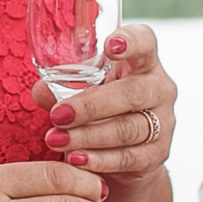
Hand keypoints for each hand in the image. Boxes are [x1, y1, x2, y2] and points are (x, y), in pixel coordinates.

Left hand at [32, 24, 176, 183]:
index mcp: (142, 61)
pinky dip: (99, 159)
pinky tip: (75, 160)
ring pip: (128, 129)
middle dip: (91, 106)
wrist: (124, 152)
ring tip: (56, 141)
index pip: (145, 42)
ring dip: (89, 136)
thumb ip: (62, 88)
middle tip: (58, 116)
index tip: (110, 46)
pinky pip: (128, 157)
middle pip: (132, 93)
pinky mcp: (158, 154)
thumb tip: (39, 91)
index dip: (131, 41)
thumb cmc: (101, 107)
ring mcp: (163, 122)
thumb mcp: (83, 90)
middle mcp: (159, 88)